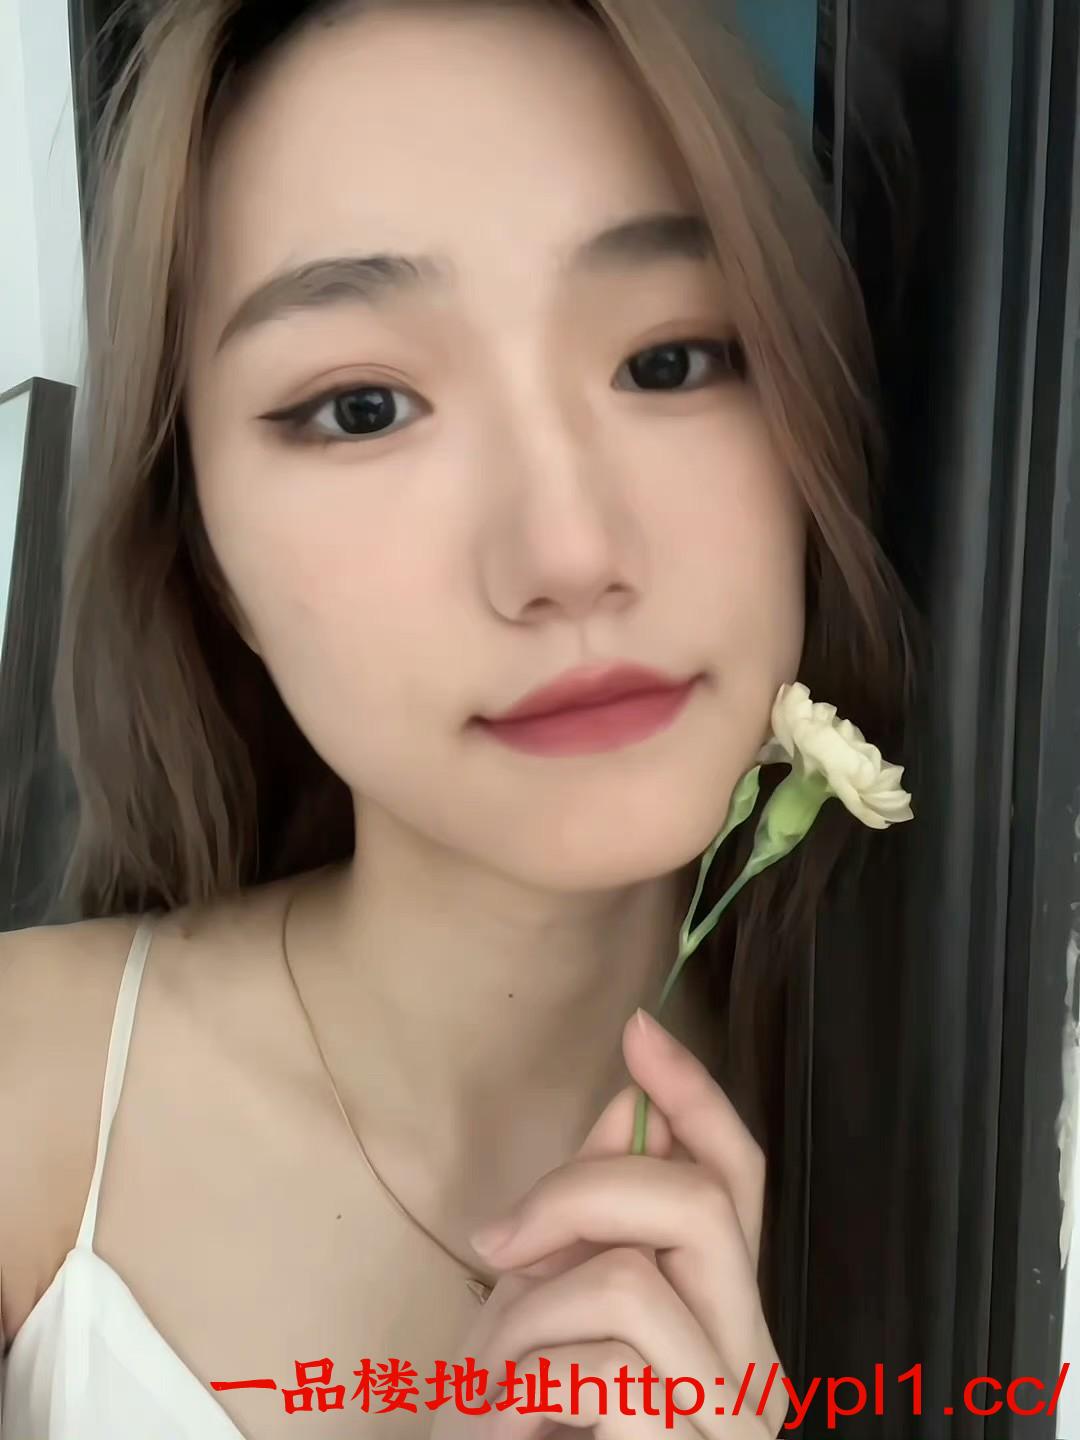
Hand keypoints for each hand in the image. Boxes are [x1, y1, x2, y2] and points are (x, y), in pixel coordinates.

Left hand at [429, 1009, 787, 1437]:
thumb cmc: (528, 1437)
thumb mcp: (551, 1313)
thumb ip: (595, 1222)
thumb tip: (623, 1107)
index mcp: (724, 1318)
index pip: (737, 1181)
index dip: (694, 1097)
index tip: (641, 1029)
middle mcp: (752, 1365)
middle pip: (697, 1203)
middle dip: (583, 1189)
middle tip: (498, 1240)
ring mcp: (729, 1420)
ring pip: (629, 1280)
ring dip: (526, 1313)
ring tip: (490, 1378)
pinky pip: (596, 1368)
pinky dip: (521, 1382)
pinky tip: (507, 1426)